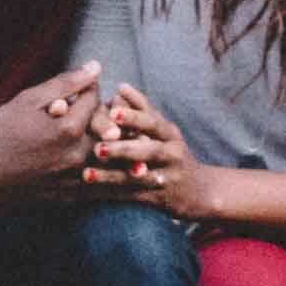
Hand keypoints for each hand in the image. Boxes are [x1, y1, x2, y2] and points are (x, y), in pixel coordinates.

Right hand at [0, 63, 102, 204]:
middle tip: (93, 107)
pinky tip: (108, 168)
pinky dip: (108, 173)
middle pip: (107, 128)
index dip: (90, 87)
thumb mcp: (28, 100)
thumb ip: (65, 83)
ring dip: (110, 141)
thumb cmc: (1, 133)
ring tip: (107, 132)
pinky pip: (101, 184)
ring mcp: (75, 177)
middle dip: (103, 114)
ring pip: (108, 157)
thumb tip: (96, 67)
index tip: (84, 85)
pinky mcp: (71, 194)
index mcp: (69, 128)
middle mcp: (77, 154)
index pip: (94, 99)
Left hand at [84, 84, 215, 220]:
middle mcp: (173, 155)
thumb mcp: (165, 131)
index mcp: (171, 134)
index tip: (112, 110)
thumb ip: (143, 109)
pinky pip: (132, 196)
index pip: (153, 122)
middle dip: (122, 149)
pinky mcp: (158, 199)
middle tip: (97, 146)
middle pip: (149, 151)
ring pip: (138, 178)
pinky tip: (91, 191)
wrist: (198, 191)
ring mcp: (167, 178)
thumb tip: (120, 87)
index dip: (133, 116)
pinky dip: (112, 194)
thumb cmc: (172, 153)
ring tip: (86, 173)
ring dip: (111, 176)